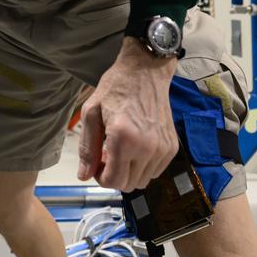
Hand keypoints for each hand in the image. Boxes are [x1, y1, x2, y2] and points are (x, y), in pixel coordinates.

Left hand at [77, 38, 178, 190]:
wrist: (145, 71)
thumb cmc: (116, 88)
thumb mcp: (91, 112)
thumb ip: (87, 148)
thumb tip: (84, 175)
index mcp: (124, 138)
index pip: (113, 181)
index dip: (100, 177)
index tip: (97, 161)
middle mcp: (147, 147)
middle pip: (128, 185)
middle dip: (114, 175)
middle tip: (107, 153)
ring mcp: (162, 148)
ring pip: (142, 181)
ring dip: (129, 171)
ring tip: (122, 148)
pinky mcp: (172, 147)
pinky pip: (155, 171)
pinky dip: (143, 165)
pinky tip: (136, 146)